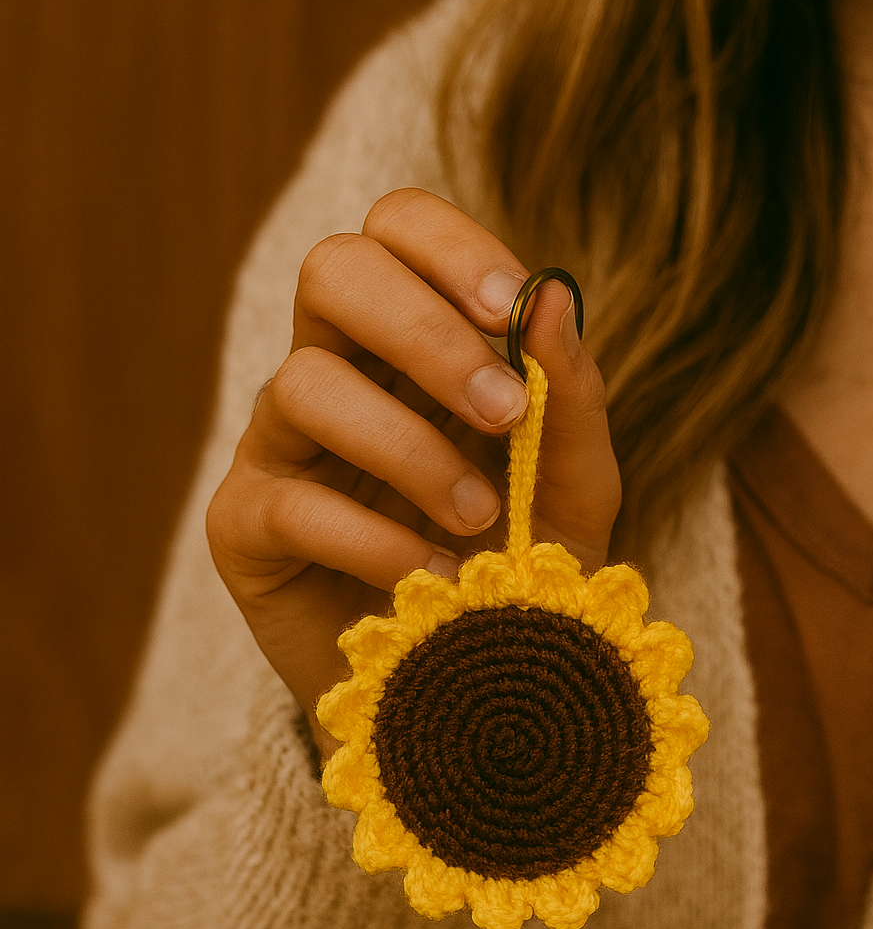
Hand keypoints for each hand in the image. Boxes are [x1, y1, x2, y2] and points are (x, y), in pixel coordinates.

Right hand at [206, 189, 621, 756]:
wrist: (468, 697)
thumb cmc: (514, 578)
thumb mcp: (570, 494)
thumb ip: (570, 403)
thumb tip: (553, 297)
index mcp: (409, 345)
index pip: (397, 231)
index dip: (448, 247)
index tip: (511, 309)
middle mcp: (336, 376)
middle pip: (331, 270)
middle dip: (423, 329)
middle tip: (500, 410)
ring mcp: (280, 449)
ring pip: (304, 383)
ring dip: (408, 447)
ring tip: (476, 517)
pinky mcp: (245, 530)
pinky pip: (290, 503)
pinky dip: (374, 541)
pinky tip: (432, 582)